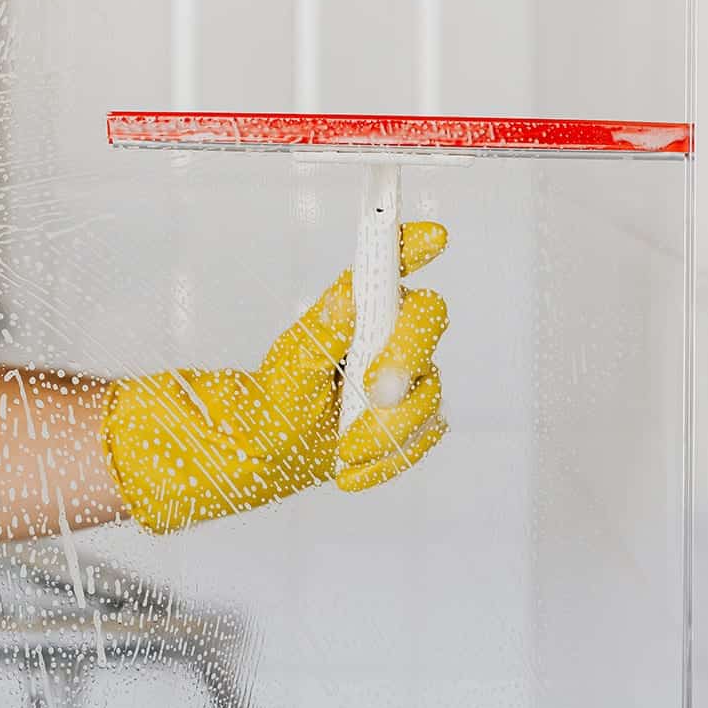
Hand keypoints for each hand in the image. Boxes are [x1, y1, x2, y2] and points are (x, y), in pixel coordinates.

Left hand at [101, 222, 449, 532]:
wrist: (274, 450)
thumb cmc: (280, 394)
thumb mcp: (292, 364)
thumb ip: (325, 332)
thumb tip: (348, 298)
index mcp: (359, 305)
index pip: (393, 262)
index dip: (415, 244)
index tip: (432, 237)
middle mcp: (391, 330)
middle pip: (428, 320)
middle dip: (406, 358)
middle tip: (375, 393)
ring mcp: (412, 374)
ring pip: (429, 391)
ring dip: (386, 428)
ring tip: (344, 449)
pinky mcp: (419, 417)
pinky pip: (424, 436)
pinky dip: (387, 459)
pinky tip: (352, 470)